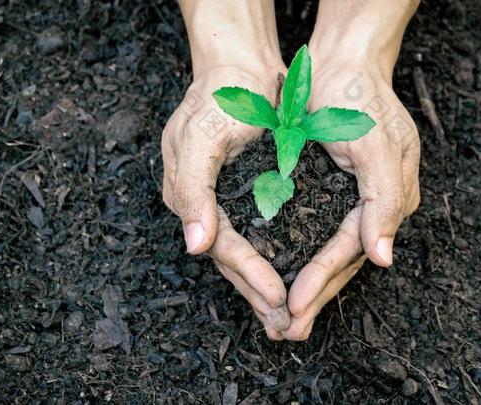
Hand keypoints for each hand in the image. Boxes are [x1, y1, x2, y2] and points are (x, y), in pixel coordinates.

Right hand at [161, 65, 289, 337]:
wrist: (240, 66)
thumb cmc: (219, 95)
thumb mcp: (199, 135)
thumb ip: (193, 190)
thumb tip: (194, 245)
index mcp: (189, 196)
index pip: (222, 247)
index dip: (249, 274)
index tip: (278, 297)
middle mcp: (206, 206)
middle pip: (233, 261)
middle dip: (258, 295)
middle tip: (287, 327)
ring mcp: (227, 202)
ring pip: (249, 255)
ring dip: (266, 287)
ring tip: (289, 318)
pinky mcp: (250, 194)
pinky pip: (263, 235)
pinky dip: (277, 259)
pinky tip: (291, 278)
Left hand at [282, 65, 420, 339]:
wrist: (343, 63)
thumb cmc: (361, 97)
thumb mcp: (377, 144)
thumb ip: (384, 201)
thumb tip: (383, 258)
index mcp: (391, 198)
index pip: (351, 249)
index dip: (322, 278)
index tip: (293, 306)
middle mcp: (375, 206)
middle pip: (344, 261)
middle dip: (315, 297)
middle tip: (286, 332)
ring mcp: (356, 201)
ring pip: (332, 254)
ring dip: (310, 288)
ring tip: (284, 320)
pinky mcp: (335, 193)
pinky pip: (320, 235)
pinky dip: (304, 259)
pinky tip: (289, 278)